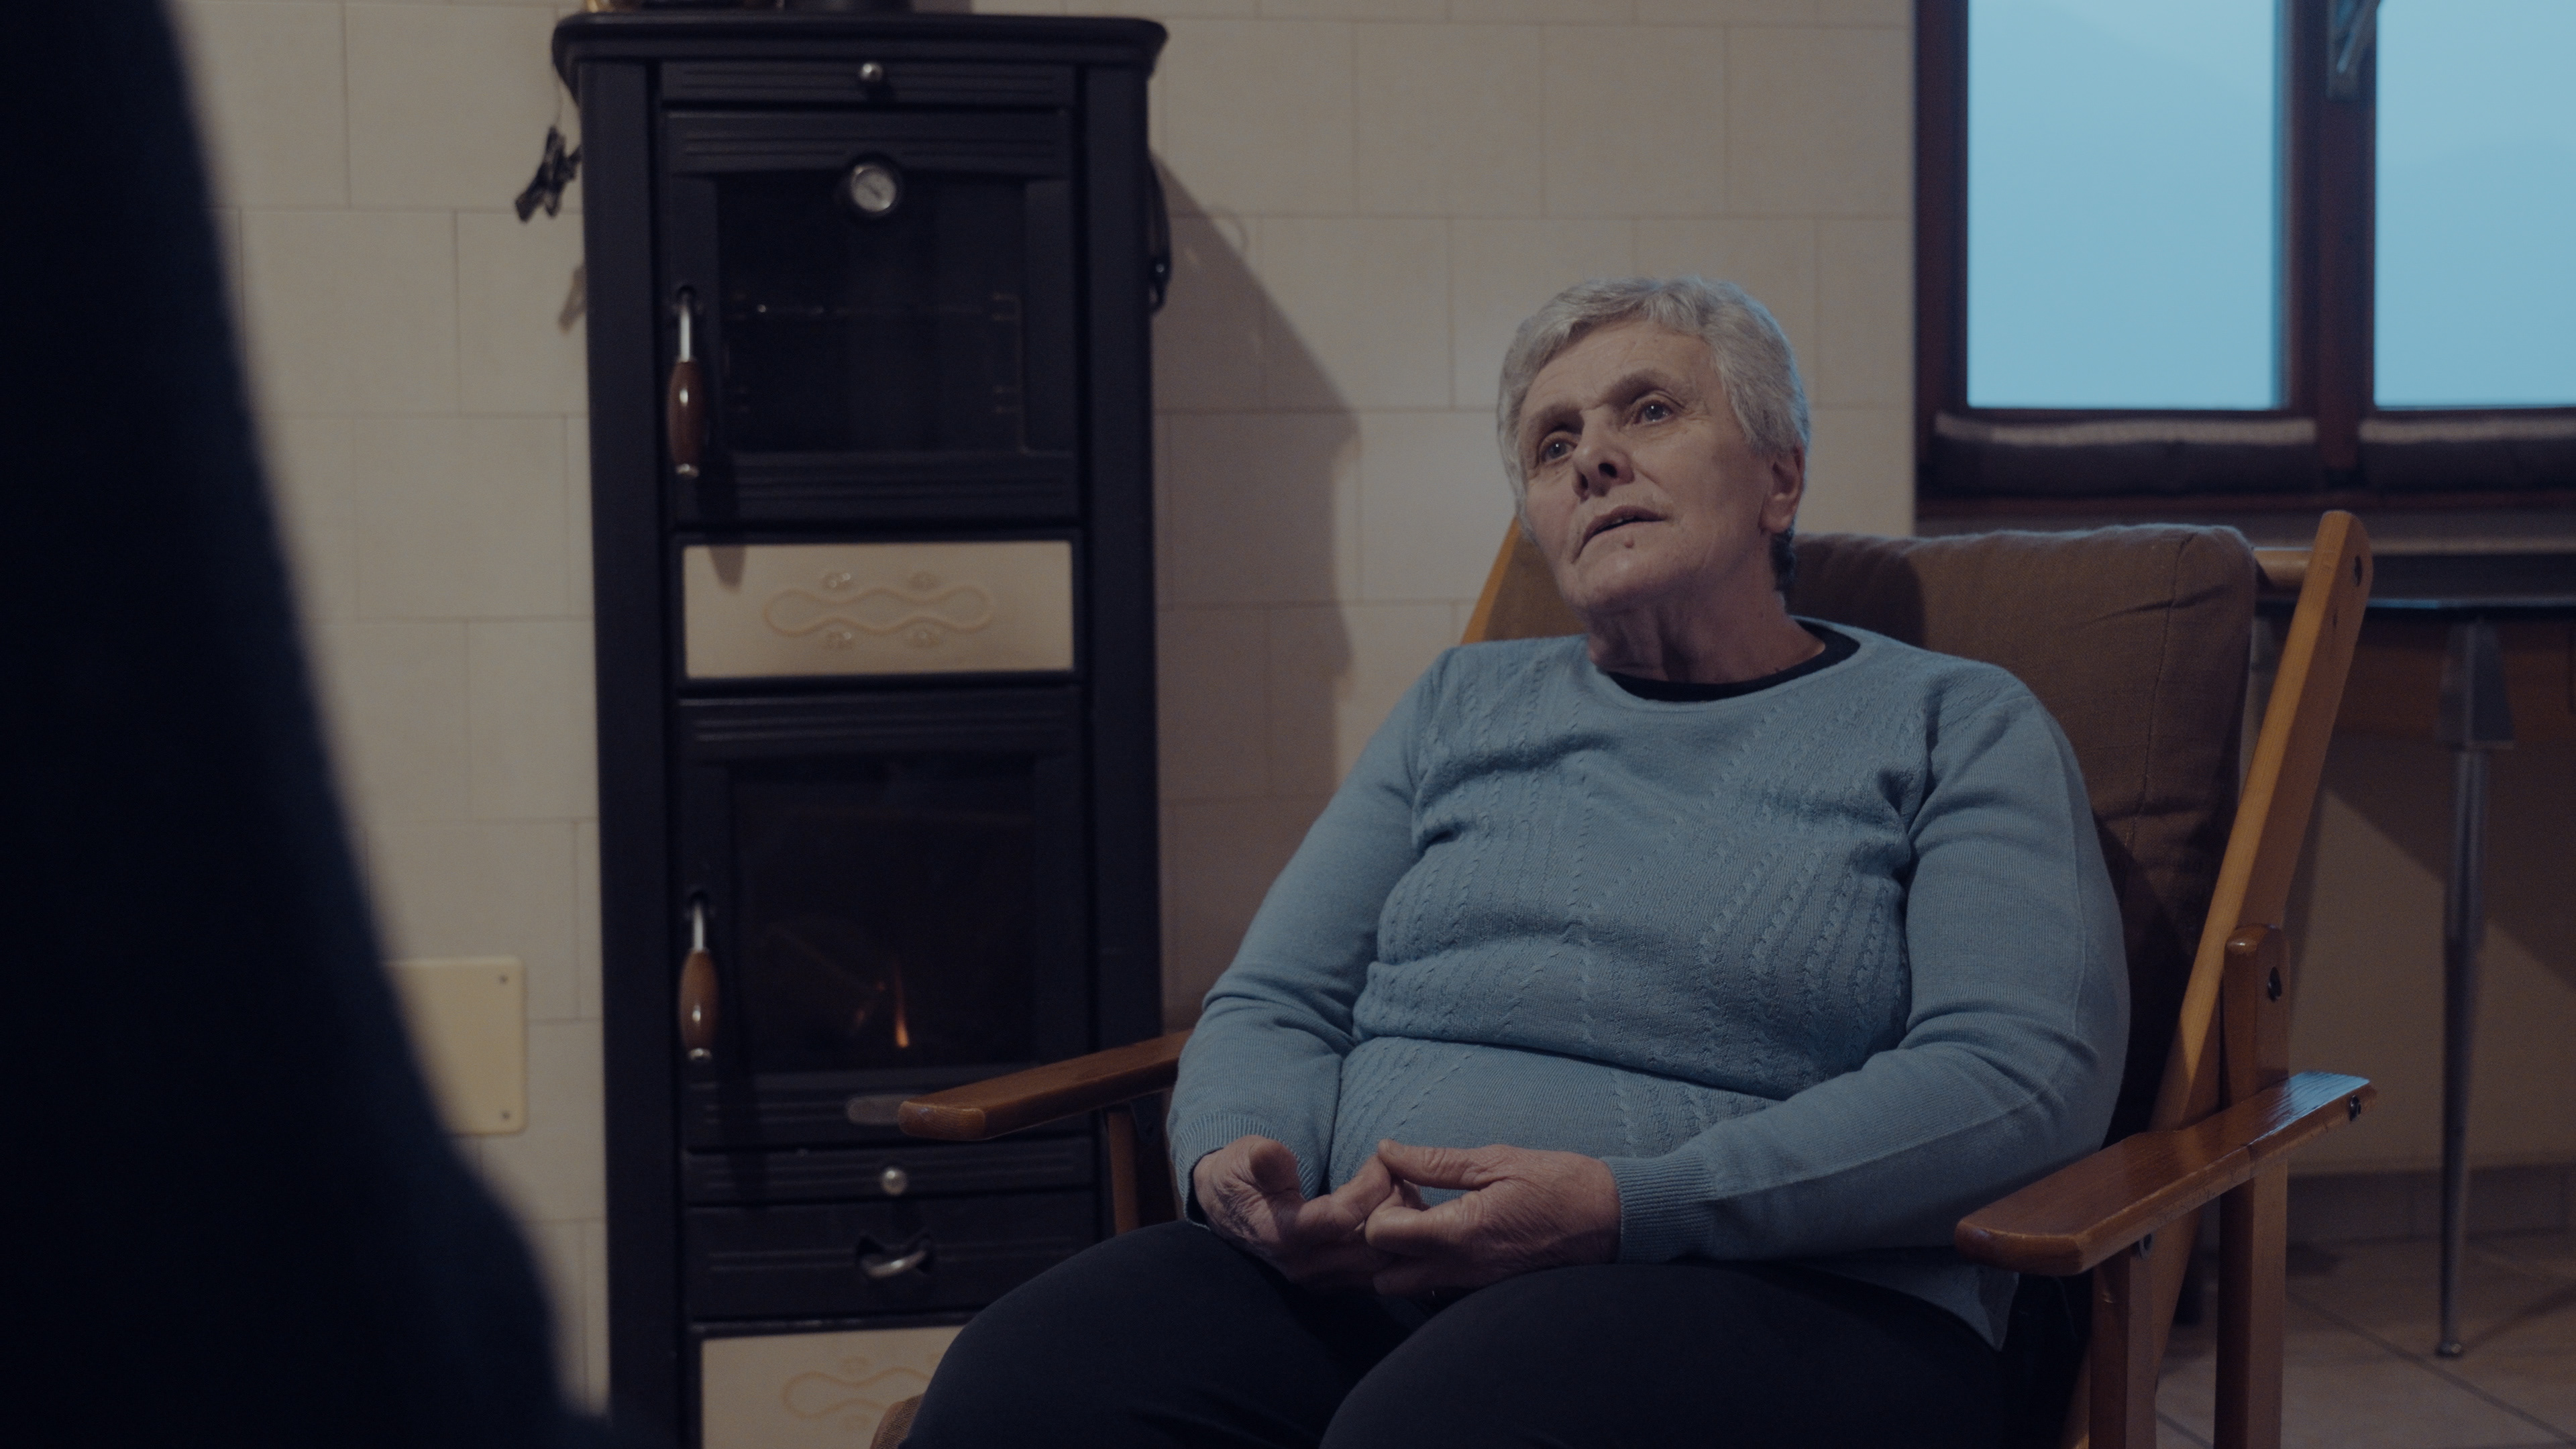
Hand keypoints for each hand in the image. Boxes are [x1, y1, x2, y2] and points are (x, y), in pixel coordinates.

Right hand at [1191, 1135, 1397, 1291]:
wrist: (1227, 1209)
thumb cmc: (1240, 1176)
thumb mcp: (1243, 1158)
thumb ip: (1263, 1160)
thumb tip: (1267, 1153)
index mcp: (1282, 1235)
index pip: (1341, 1219)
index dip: (1370, 1186)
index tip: (1380, 1159)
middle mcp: (1304, 1267)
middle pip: (1371, 1250)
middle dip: (1394, 1208)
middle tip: (1400, 1175)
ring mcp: (1322, 1280)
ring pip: (1383, 1266)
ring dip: (1401, 1228)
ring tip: (1402, 1190)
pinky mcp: (1335, 1283)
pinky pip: (1380, 1273)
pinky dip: (1397, 1246)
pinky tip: (1398, 1214)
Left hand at [1362, 1140, 1620, 1296]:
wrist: (1611, 1221)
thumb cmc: (1558, 1184)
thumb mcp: (1496, 1160)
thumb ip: (1434, 1162)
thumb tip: (1387, 1151)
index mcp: (1460, 1232)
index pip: (1380, 1234)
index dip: (1379, 1205)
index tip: (1400, 1184)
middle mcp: (1461, 1269)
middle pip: (1384, 1275)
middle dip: (1381, 1243)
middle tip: (1404, 1207)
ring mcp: (1474, 1286)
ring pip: (1410, 1287)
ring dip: (1404, 1258)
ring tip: (1427, 1219)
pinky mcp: (1486, 1291)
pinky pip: (1438, 1289)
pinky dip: (1429, 1266)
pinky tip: (1449, 1233)